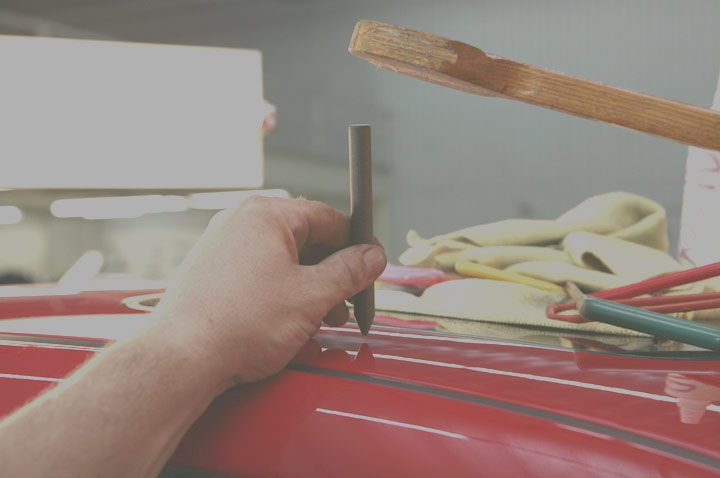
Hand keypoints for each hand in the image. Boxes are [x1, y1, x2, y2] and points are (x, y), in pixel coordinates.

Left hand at [153, 196, 386, 387]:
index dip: (357, 244)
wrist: (181, 358)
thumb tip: (374, 257)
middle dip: (333, 273)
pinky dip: (284, 295)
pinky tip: (292, 323)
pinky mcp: (214, 274)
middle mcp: (241, 224)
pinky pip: (261, 275)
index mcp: (265, 215)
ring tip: (322, 320)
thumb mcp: (311, 296)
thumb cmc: (239, 322)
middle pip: (307, 240)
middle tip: (349, 301)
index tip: (373, 265)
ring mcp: (224, 248)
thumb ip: (350, 272)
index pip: (328, 217)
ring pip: (284, 261)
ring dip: (311, 289)